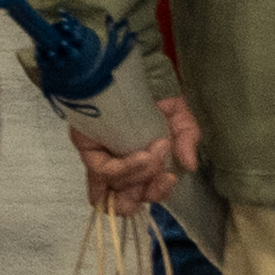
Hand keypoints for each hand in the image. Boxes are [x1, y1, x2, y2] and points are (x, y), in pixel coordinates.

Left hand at [70, 97, 197, 217]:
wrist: (139, 71)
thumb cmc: (158, 96)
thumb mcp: (181, 121)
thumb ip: (187, 142)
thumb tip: (189, 165)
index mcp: (138, 166)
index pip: (140, 196)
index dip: (155, 194)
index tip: (170, 178)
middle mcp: (117, 167)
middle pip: (122, 204)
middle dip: (145, 195)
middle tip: (162, 177)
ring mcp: (100, 159)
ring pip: (112, 192)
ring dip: (140, 177)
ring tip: (155, 155)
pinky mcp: (86, 148)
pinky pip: (102, 172)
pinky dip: (127, 168)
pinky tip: (143, 154)